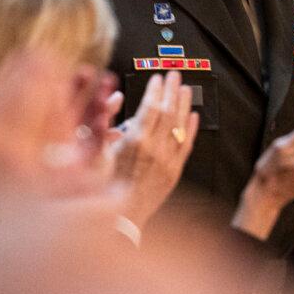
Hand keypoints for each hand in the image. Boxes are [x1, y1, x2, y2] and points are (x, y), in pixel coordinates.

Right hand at [109, 71, 197, 228]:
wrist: (120, 218)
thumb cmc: (105, 188)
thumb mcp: (99, 153)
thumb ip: (110, 127)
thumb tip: (116, 105)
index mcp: (135, 142)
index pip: (150, 107)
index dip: (155, 90)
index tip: (157, 78)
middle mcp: (154, 149)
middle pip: (168, 112)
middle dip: (172, 90)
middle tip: (175, 75)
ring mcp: (167, 161)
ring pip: (180, 126)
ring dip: (184, 105)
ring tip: (186, 89)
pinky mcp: (174, 172)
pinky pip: (187, 146)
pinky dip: (192, 129)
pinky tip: (194, 116)